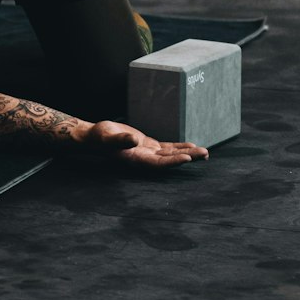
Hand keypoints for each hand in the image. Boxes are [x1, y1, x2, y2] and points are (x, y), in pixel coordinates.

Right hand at [82, 120, 208, 168]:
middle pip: (169, 160)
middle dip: (187, 157)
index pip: (158, 163)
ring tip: (205, 153)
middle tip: (204, 154)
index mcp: (135, 159)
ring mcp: (147, 153)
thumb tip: (133, 140)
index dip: (173, 161)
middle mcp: (144, 159)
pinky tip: (191, 146)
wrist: (95, 137)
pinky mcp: (148, 146)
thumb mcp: (107, 136)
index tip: (187, 158)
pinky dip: (179, 147)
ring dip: (188, 153)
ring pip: (171, 154)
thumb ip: (120, 140)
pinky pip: (167, 148)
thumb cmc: (99, 137)